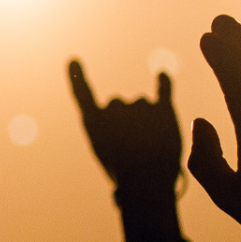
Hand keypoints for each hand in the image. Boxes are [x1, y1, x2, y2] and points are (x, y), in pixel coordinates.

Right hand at [69, 61, 181, 191]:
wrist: (147, 182)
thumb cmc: (123, 173)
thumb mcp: (105, 151)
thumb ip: (110, 126)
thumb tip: (128, 105)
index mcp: (93, 121)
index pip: (83, 92)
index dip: (78, 76)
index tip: (75, 59)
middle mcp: (113, 106)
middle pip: (118, 105)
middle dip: (126, 120)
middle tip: (134, 146)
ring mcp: (139, 105)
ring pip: (143, 105)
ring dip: (148, 120)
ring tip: (151, 146)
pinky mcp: (164, 110)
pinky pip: (164, 89)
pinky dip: (165, 82)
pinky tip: (163, 74)